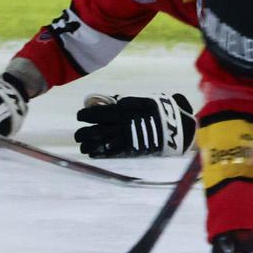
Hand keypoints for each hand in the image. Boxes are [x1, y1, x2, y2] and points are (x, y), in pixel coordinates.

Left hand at [74, 92, 193, 157]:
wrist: (174, 126)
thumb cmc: (158, 109)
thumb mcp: (141, 99)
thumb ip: (123, 101)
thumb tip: (106, 100)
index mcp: (122, 110)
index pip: (97, 113)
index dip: (85, 115)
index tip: (79, 116)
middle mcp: (121, 125)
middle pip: (95, 130)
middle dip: (83, 133)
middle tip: (78, 134)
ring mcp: (125, 138)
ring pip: (101, 142)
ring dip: (88, 145)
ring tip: (82, 145)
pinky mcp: (131, 149)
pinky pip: (111, 152)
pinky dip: (99, 153)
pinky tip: (92, 153)